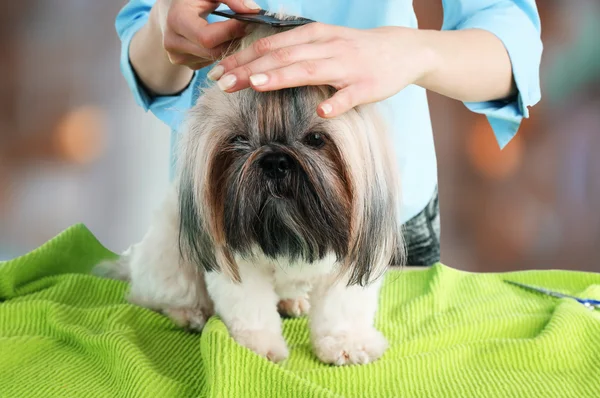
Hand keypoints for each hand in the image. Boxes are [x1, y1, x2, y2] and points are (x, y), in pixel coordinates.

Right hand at [154, 0, 261, 69]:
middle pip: (212, 51)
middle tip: (248, 29)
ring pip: (214, 59)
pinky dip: (221, 53)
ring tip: (237, 32)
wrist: (170, 10)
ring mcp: (177, 57)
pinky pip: (211, 63)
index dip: (230, 31)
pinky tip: (225, 41)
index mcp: (176, 20)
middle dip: (233, 41)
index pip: (207, 37)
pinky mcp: (186, 64)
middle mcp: (173, 43)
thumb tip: (253, 11)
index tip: (248, 21)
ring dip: (230, 48)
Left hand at [207, 23, 436, 117]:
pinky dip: (336, 102)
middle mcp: (326, 47)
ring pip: (310, 70)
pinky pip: (349, 95)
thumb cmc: (354, 49)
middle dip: (250, 69)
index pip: (270, 46)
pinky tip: (322, 111)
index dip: (242, 58)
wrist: (400, 50)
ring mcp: (346, 66)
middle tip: (222, 83)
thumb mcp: (322, 42)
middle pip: (282, 57)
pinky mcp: (366, 86)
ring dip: (282, 77)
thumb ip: (293, 50)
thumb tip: (257, 63)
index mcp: (313, 35)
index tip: (217, 72)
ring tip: (257, 85)